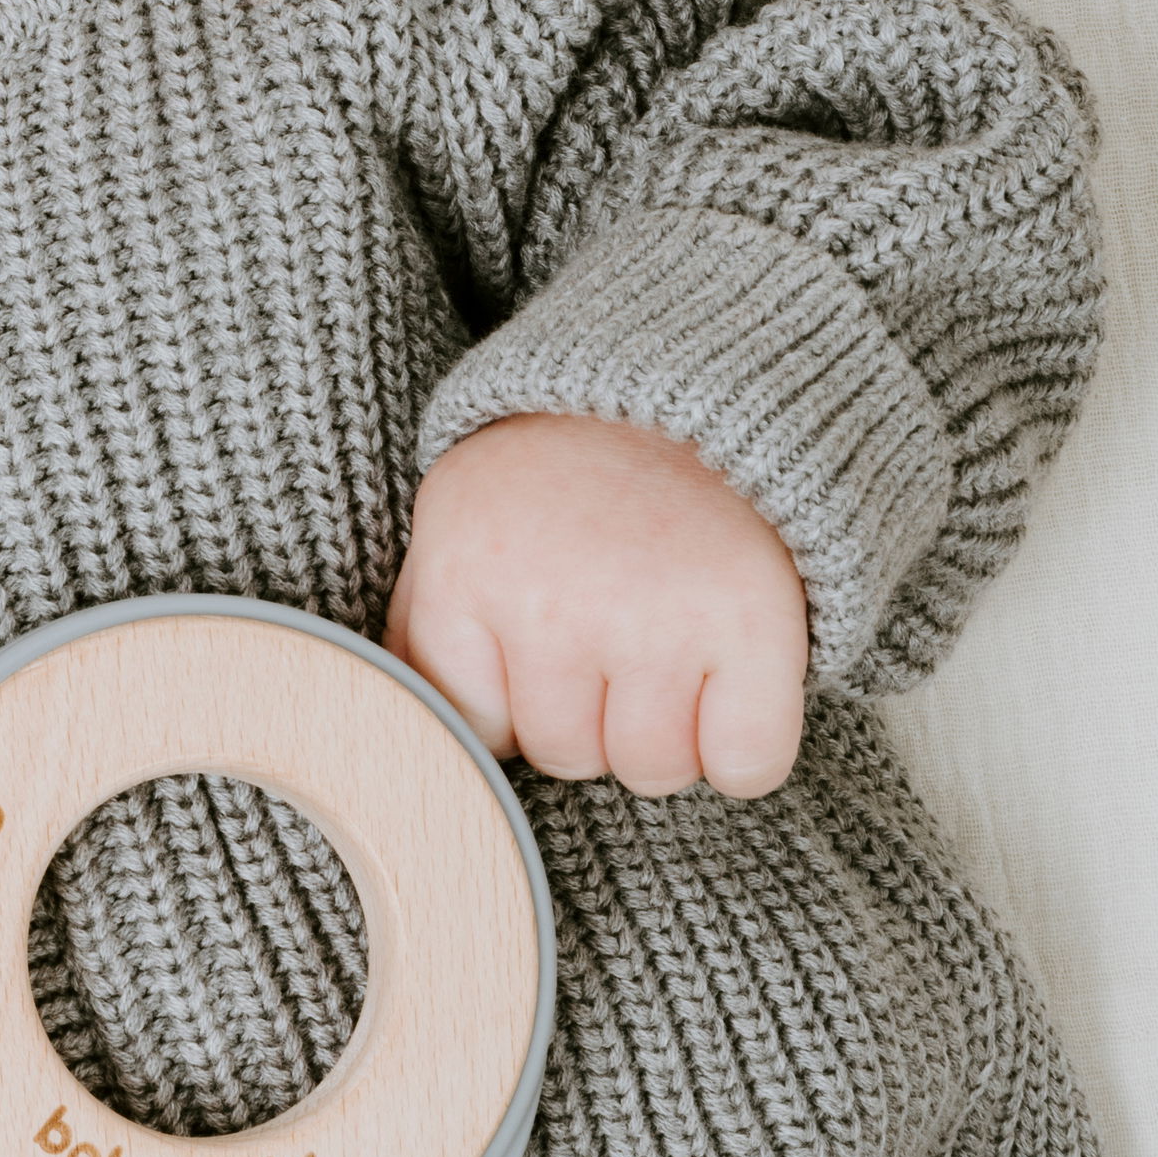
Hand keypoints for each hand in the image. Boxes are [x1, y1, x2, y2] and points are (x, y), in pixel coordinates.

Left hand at [385, 411, 808, 796]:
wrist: (686, 387)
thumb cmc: (563, 475)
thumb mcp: (460, 518)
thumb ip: (424, 622)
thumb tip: (405, 729)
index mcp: (466, 571)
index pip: (481, 733)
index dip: (520, 703)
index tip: (543, 643)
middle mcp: (552, 602)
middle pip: (569, 758)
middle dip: (595, 713)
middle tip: (619, 626)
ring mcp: (655, 618)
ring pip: (653, 770)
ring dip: (669, 730)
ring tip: (671, 640)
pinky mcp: (753, 625)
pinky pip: (746, 767)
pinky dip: (746, 749)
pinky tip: (733, 682)